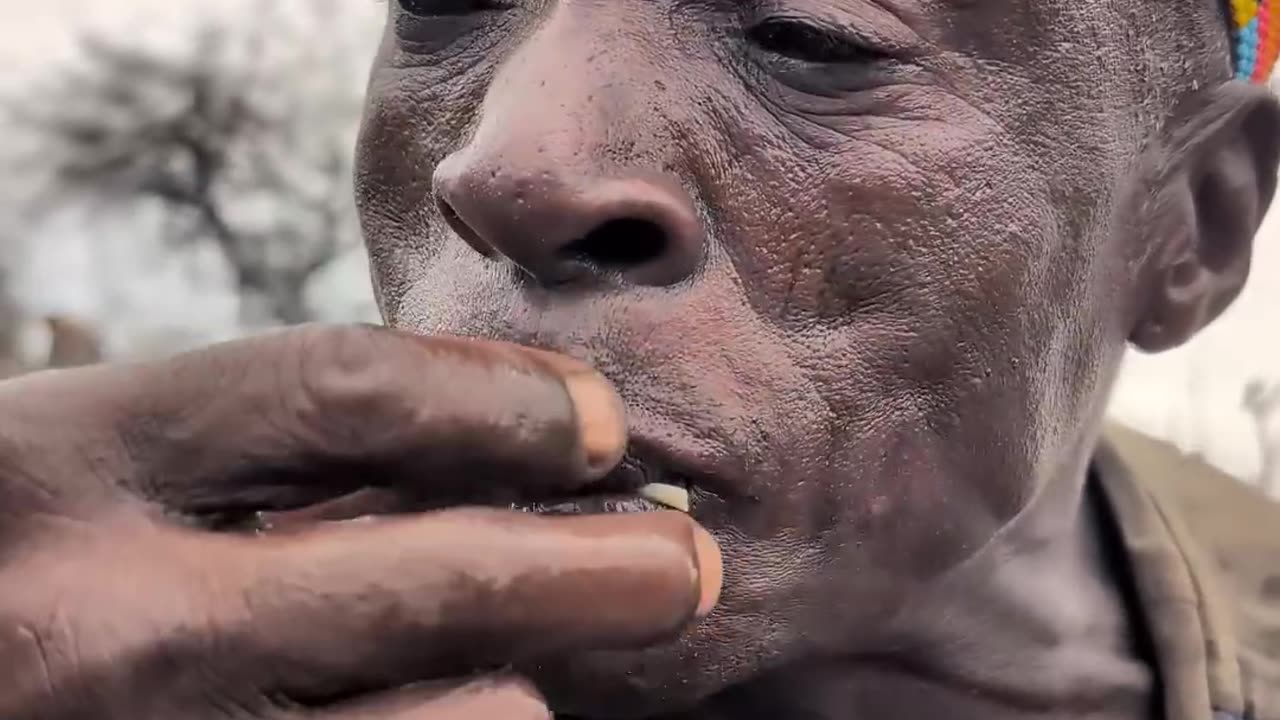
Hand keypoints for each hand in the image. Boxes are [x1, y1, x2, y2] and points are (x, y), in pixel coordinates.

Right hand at [0, 324, 720, 719]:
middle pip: (436, 582)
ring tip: (518, 668)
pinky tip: (463, 711)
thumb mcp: (91, 473)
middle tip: (685, 565)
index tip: (603, 422)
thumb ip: (263, 463)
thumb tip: (496, 454)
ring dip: (514, 694)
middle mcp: (100, 624)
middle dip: (598, 570)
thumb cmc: (11, 566)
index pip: (343, 394)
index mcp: (63, 465)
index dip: (507, 400)